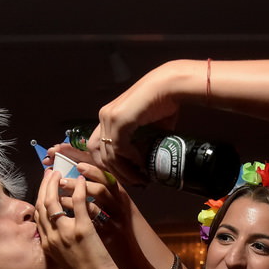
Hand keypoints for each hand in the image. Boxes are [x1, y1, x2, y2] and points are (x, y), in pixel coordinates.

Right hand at [35, 168, 119, 268]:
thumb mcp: (63, 258)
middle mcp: (51, 238)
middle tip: (50, 173)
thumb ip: (57, 242)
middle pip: (42, 205)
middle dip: (44, 186)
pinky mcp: (83, 230)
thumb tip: (57, 227)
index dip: (40, 196)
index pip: (37, 215)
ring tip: (60, 173)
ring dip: (55, 184)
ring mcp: (65, 233)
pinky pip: (77, 204)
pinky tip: (81, 181)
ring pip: (53, 202)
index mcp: (46, 244)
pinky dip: (78, 190)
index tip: (44, 185)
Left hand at [89, 61, 189, 186]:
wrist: (170, 86)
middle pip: (98, 153)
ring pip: (108, 154)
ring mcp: (109, 117)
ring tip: (139, 180)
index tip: (125, 176)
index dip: (108, 164)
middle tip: (131, 183)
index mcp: (108, 116)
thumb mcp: (149, 127)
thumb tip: (148, 160)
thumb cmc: (164, 102)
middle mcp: (104, 116)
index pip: (97, 146)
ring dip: (124, 171)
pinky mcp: (119, 120)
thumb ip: (143, 142)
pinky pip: (119, 147)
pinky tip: (142, 164)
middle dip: (114, 172)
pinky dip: (130, 159)